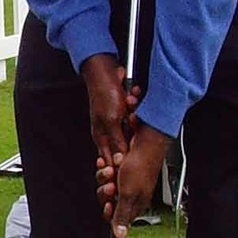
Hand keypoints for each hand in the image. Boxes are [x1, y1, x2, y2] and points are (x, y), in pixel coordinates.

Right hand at [80, 52, 134, 175]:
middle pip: (125, 146)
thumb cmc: (103, 91)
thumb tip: (120, 162)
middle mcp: (108, 131)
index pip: (110, 161)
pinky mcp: (123, 111)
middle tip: (132, 121)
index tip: (128, 168)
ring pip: (132, 130)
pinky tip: (133, 98)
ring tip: (130, 104)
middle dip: (132, 136)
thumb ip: (117, 142)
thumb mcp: (111, 120)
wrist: (104, 69)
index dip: (119, 166)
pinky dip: (136, 107)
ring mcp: (116, 121)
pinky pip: (135, 115)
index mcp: (101, 137)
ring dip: (135, 117)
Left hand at [110, 123, 170, 237]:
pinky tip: (110, 162)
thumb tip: (120, 235)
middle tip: (111, 185)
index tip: (107, 205)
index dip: (109, 214)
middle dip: (105, 192)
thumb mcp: (128, 194)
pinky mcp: (121, 168)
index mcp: (136, 203)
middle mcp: (131, 193)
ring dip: (104, 177)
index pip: (118, 218)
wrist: (145, 139)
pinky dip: (105, 166)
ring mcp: (126, 180)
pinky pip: (106, 172)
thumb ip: (122, 215)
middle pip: (108, 200)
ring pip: (105, 185)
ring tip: (111, 169)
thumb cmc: (141, 165)